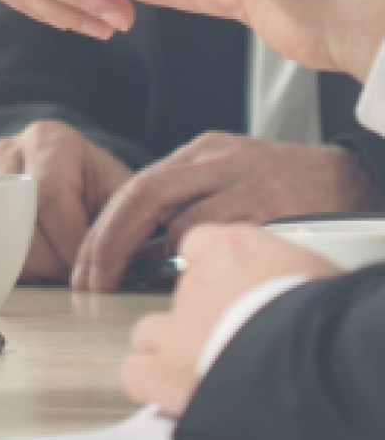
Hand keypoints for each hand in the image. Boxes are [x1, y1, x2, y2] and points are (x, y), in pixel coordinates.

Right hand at [0, 121, 130, 280]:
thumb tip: (108, 265)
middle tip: (71, 273)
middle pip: (17, 218)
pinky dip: (8, 265)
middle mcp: (7, 150)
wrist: (77, 181)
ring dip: (28, 266)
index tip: (89, 269)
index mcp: (48, 140)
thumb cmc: (101, 191)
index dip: (68, 243)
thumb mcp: (122, 196)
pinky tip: (33, 261)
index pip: (48, 196)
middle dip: (49, 260)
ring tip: (54, 265)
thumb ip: (117, 221)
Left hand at [72, 134, 380, 291]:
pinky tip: (195, 281)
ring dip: (157, 261)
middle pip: (143, 196)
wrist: (353, 179)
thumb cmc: (284, 188)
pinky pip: (221, 242)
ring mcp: (244, 182)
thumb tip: (139, 251)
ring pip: (180, 224)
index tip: (86, 267)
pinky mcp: (272, 207)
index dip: (104, 230)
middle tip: (91, 283)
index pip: (135, 188)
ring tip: (142, 286)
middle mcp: (217, 162)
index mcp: (202, 153)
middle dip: (109, 244)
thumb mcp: (227, 179)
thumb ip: (184, 203)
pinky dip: (200, 265)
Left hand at [121, 225, 340, 416]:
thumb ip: (286, 273)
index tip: (231, 291)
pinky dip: (151, 383)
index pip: (201, 245)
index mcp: (234, 249)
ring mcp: (178, 327)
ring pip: (151, 332)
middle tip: (231, 341)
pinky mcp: (169, 372)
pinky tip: (173, 392)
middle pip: (182, 294)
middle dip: (201, 317)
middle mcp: (197, 282)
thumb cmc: (331, 318)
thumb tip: (289, 286)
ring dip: (170, 350)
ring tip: (204, 370)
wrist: (318, 358)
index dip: (213, 272)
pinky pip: (138, 372)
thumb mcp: (318, 276)